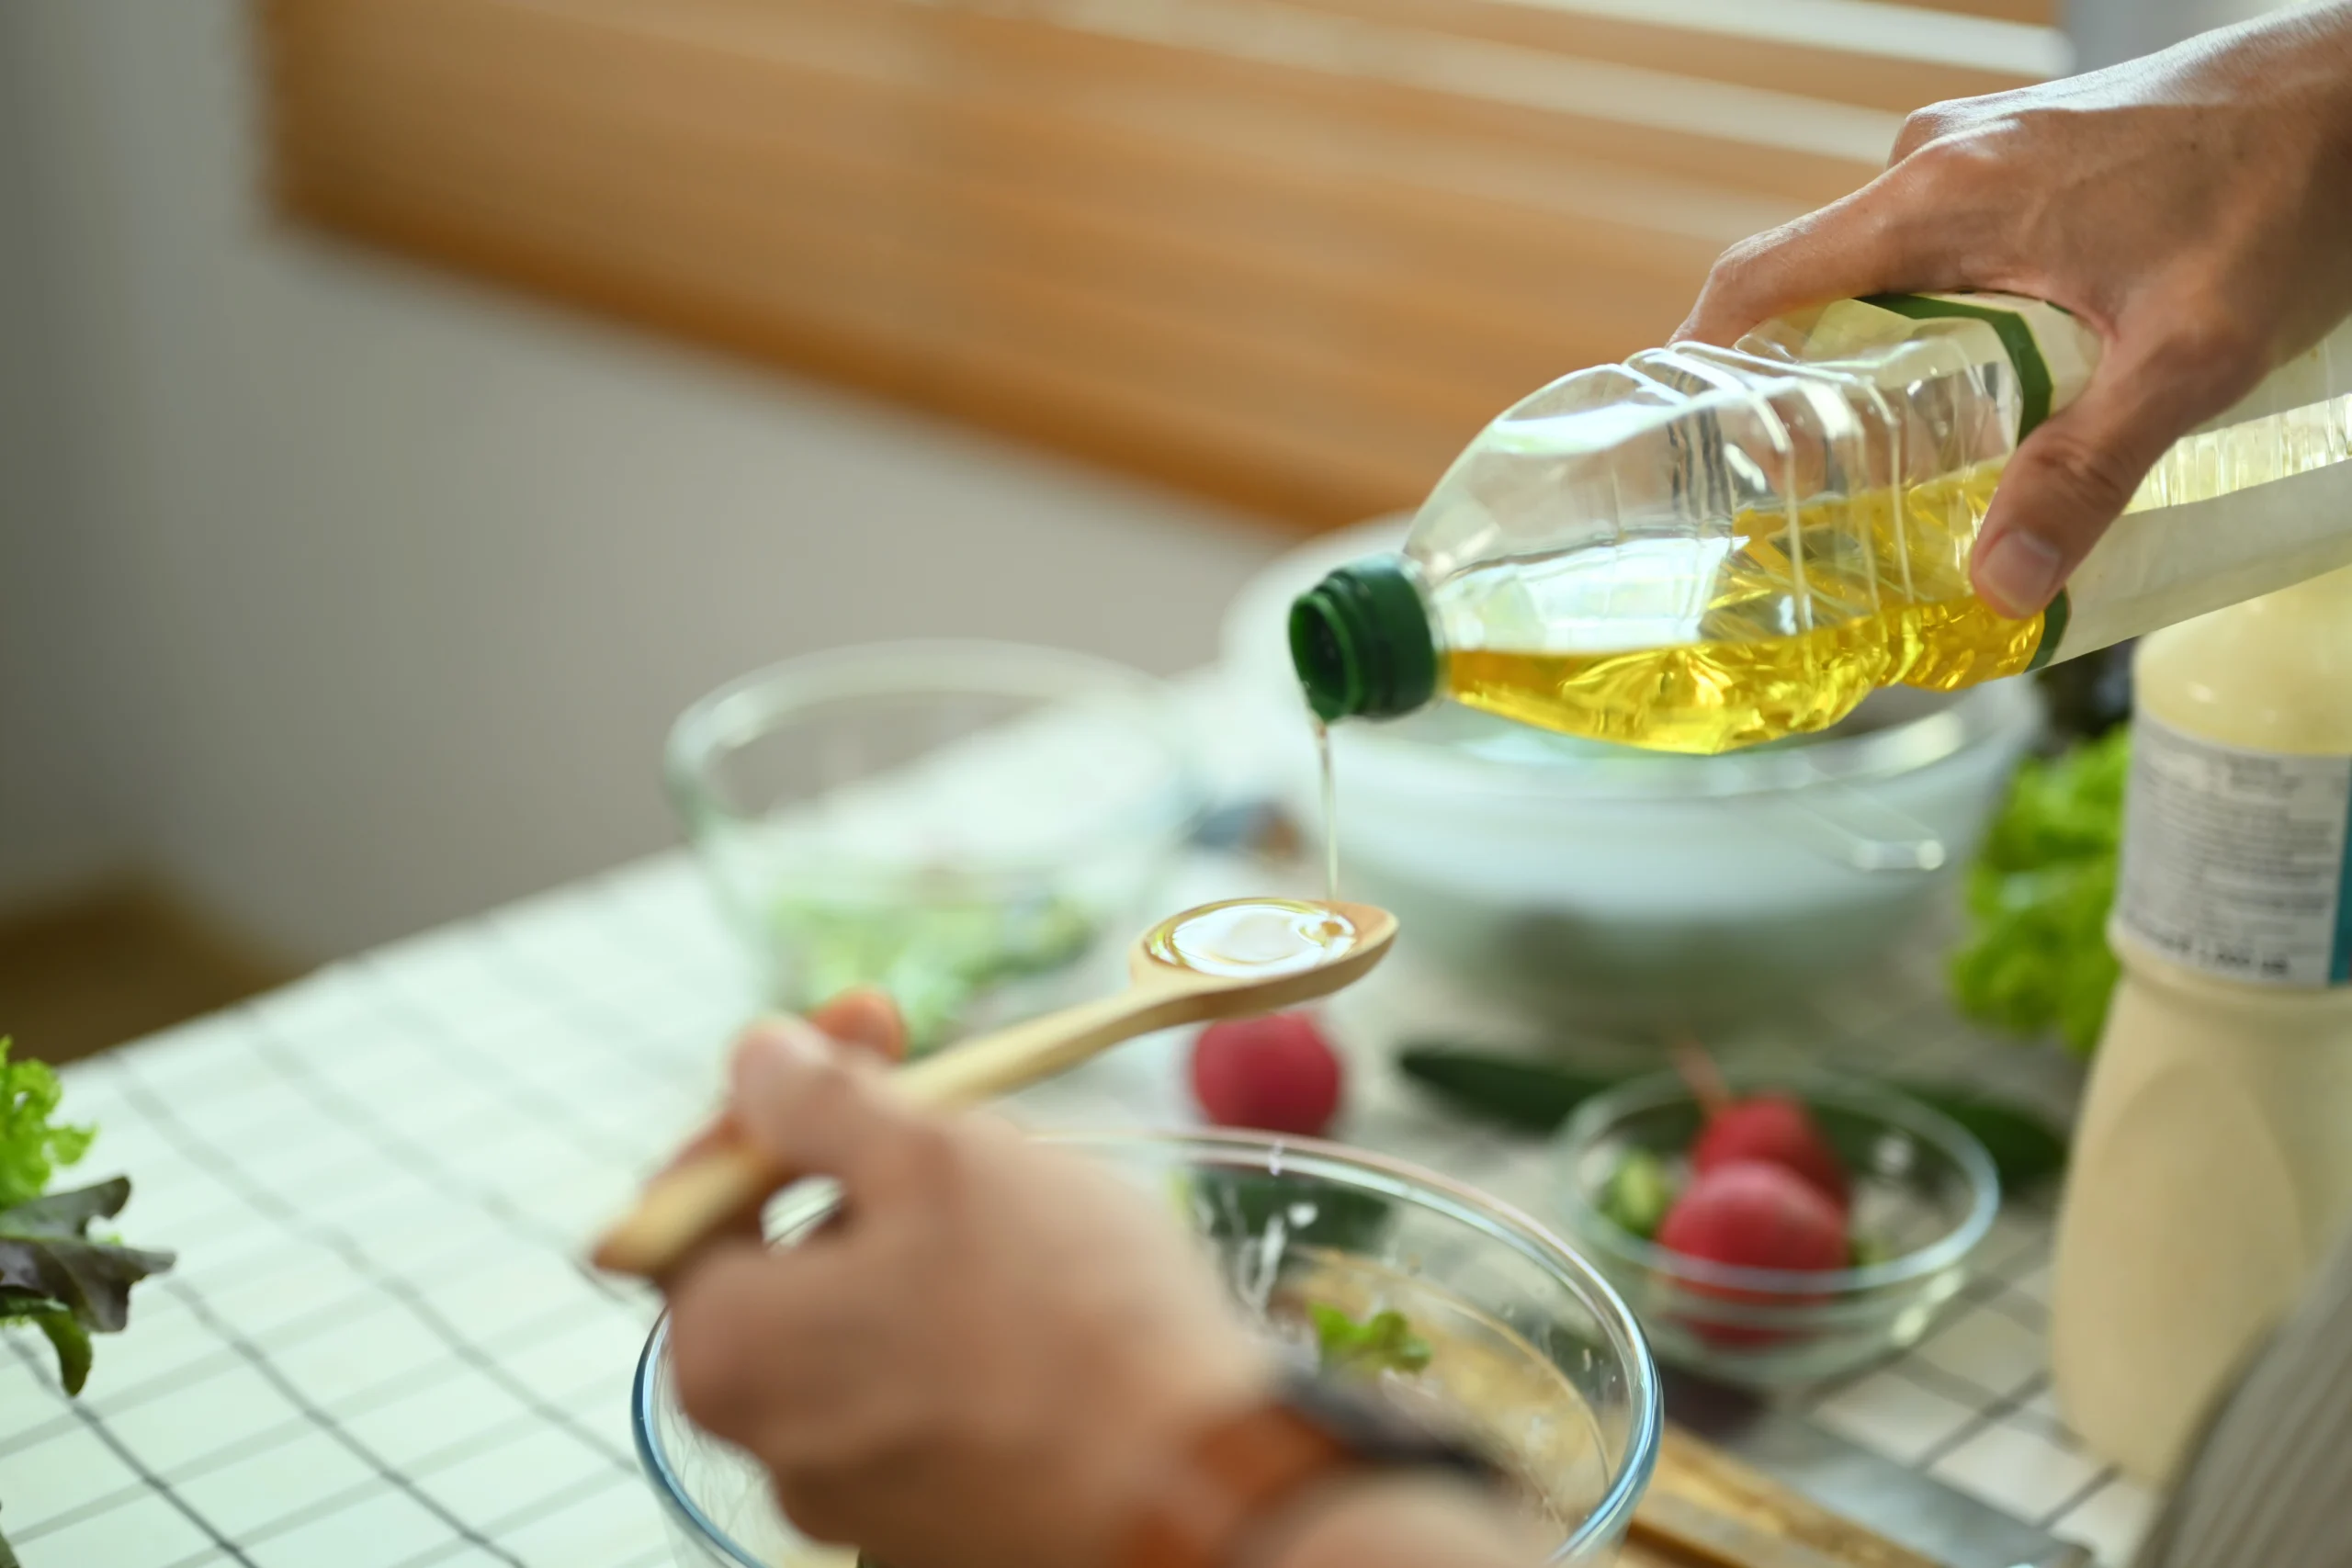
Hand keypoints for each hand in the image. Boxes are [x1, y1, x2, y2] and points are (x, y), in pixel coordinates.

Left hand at [662, 1009, 1271, 1567]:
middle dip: (873, 1168)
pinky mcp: (942, 1519)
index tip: (865, 1033)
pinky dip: (975, 1327)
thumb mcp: (934, 1158)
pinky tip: (1062, 1295)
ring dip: (934, 1242)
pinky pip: (933, 1391)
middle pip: (788, 1258)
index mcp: (727, 1349)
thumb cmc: (1062, 1319)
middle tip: (969, 1114)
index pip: (698, 1194)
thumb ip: (820, 1101)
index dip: (780, 1098)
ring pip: (871, 1320)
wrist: (1201, 1493)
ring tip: (1038, 1204)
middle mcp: (767, 1440)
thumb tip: (756, 1062)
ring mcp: (854, 1494)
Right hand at [1676, 4, 2351, 617]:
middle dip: (1797, 396)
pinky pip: (1937, 253)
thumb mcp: (2191, 356)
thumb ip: (2089, 469)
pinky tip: (1986, 393)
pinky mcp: (2024, 162)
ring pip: (1880, 277)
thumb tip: (1998, 584)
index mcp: (1938, 197)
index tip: (1686, 458)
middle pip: (1811, 294)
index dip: (1698, 371)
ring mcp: (1979, 156)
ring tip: (1900, 467)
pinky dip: (1933, 326)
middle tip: (1810, 501)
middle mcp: (1936, 165)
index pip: (1757, 283)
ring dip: (1876, 366)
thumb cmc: (2287, 192)